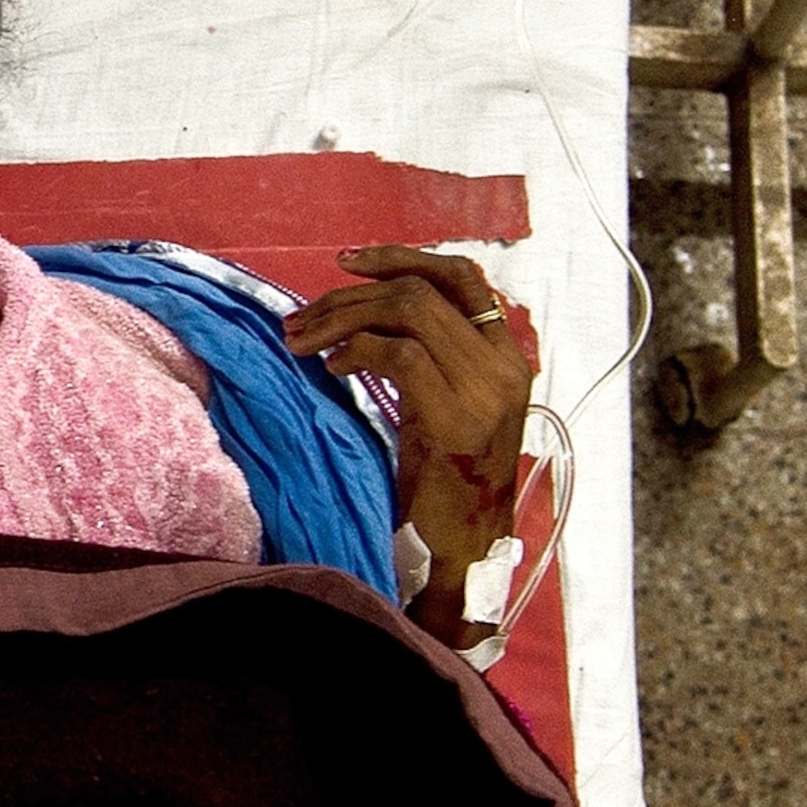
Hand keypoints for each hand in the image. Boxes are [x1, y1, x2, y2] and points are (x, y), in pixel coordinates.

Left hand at [284, 246, 533, 646]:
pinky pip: (402, 354)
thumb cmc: (444, 482)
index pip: (462, 277)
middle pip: (424, 289)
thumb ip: (422, 354)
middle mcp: (504, 364)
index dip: (402, 257)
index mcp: (505, 355)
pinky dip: (358, 351)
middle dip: (351, 295)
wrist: (464, 549)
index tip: (346, 261)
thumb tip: (359, 312)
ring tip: (303, 342)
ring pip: (410, 311)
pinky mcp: (459, 417)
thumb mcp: (439, 405)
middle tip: (301, 320)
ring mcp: (487, 388)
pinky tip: (333, 369)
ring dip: (344, 318)